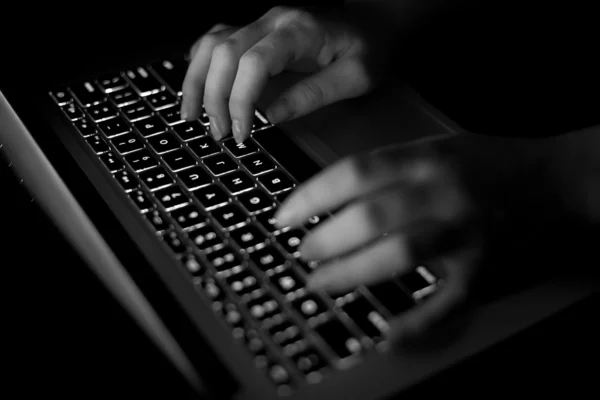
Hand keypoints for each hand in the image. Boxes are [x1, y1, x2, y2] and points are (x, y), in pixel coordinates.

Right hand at [181, 6, 386, 141]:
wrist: (374, 21)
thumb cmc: (369, 47)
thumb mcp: (356, 76)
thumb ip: (314, 94)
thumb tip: (271, 116)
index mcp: (299, 30)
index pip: (254, 62)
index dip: (240, 99)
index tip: (241, 132)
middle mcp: (274, 20)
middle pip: (224, 52)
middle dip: (214, 97)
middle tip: (218, 133)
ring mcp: (262, 21)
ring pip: (212, 43)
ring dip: (197, 80)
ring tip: (191, 114)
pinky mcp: (257, 29)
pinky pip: (217, 39)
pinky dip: (201, 63)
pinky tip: (196, 84)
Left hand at [275, 133, 559, 344]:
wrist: (557, 180)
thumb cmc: (488, 163)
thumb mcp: (437, 147)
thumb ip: (388, 168)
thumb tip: (329, 196)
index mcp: (428, 158)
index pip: (354, 173)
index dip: (311, 197)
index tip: (284, 216)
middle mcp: (444, 192)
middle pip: (369, 217)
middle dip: (324, 240)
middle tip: (302, 252)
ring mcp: (465, 233)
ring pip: (398, 255)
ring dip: (350, 273)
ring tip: (319, 282)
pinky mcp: (484, 270)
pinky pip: (447, 303)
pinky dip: (416, 324)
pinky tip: (386, 334)